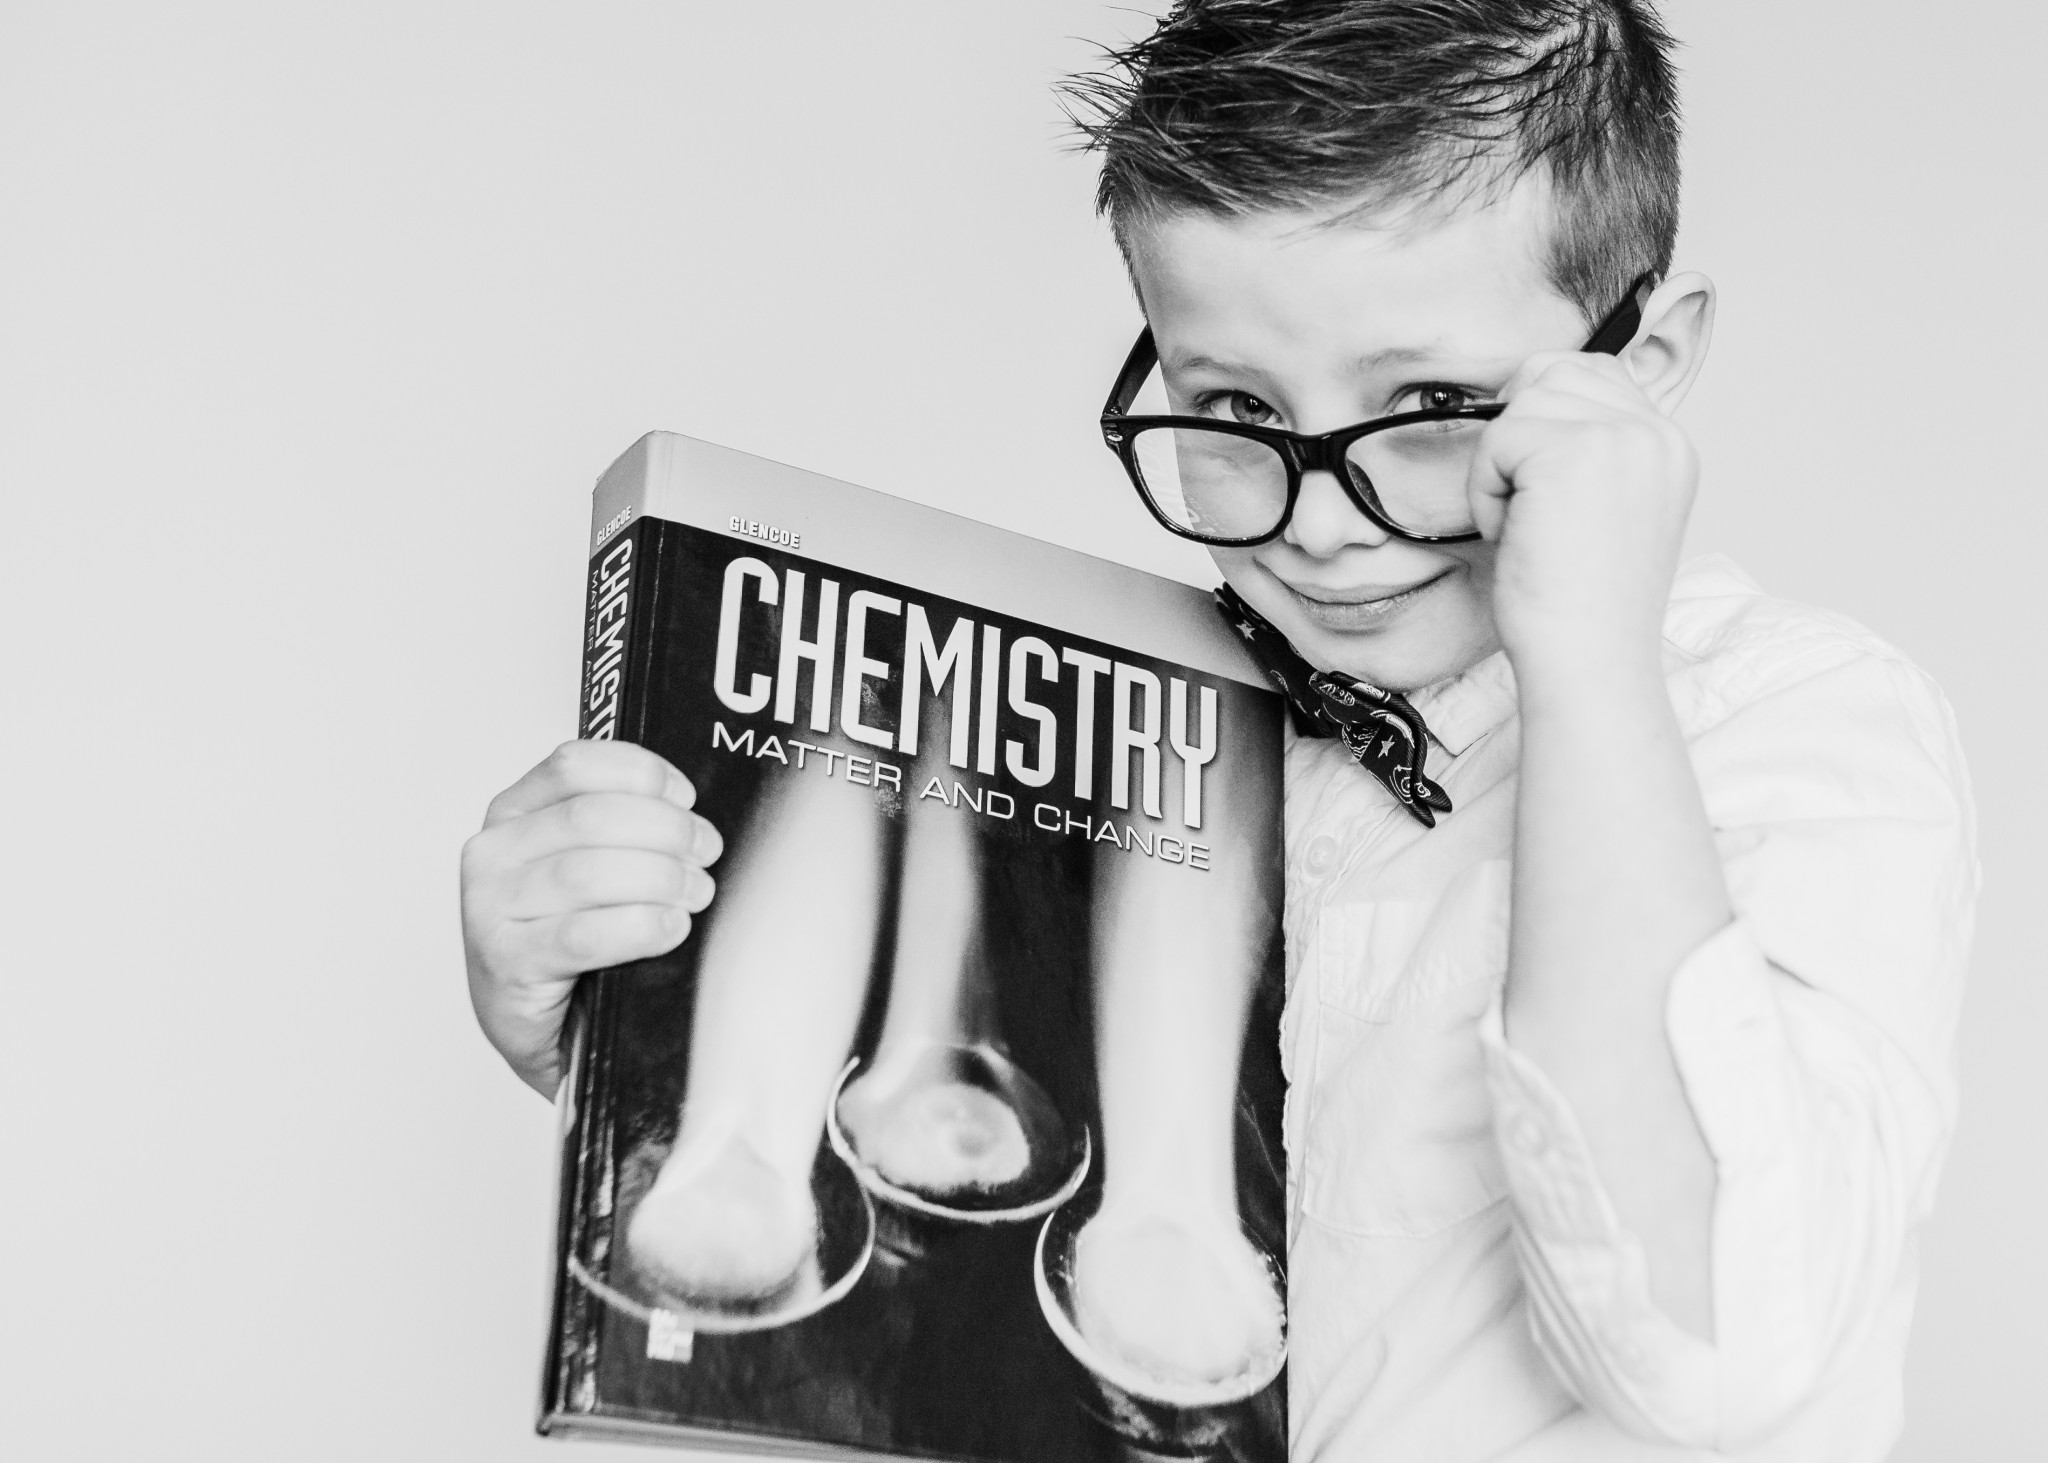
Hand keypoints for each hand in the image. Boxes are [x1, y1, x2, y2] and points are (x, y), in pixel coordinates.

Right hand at [461, 739, 721, 1095]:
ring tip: (695, 895)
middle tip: (706, 855)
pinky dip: (639, 928)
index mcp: (513, 813)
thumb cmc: (574, 942)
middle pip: (592, 816)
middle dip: (667, 832)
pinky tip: (668, 929)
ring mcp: (489, 910)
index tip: (685, 799)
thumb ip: (622, 827)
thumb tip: (691, 811)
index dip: (642, 774)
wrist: (546, 1030)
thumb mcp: (590, 868)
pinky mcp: (505, 964)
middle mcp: (493, 854)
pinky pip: (582, 935)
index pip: (575, 765)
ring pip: (589, 871)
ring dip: (661, 880)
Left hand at [1467, 351, 1699, 676]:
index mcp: (1668, 446)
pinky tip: (1518, 536)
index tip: (1546, 496)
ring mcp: (1623, 436)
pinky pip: (1495, 439)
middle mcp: (1656, 433)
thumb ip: (1585, 451)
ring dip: (1501, 467)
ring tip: (1530, 526)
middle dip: (1518, 438)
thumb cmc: (1577, 605)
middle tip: (1532, 511)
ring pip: (1518, 403)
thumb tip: (1526, 393)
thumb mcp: (1597, 510)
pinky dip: (1486, 491)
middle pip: (1550, 371)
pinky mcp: (1577, 451)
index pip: (1591, 375)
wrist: (1588, 662)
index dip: (1542, 426)